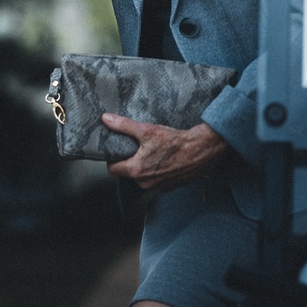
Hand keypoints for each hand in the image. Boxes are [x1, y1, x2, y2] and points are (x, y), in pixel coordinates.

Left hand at [102, 117, 229, 194]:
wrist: (201, 151)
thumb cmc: (174, 142)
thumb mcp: (147, 130)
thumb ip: (124, 126)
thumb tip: (106, 119)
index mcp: (136, 171)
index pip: (113, 169)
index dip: (112, 158)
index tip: (116, 149)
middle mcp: (145, 183)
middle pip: (128, 173)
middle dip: (130, 161)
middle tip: (135, 147)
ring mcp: (159, 187)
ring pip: (143, 177)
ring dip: (144, 166)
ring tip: (151, 151)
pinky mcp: (170, 187)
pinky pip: (156, 180)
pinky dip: (157, 171)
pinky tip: (163, 159)